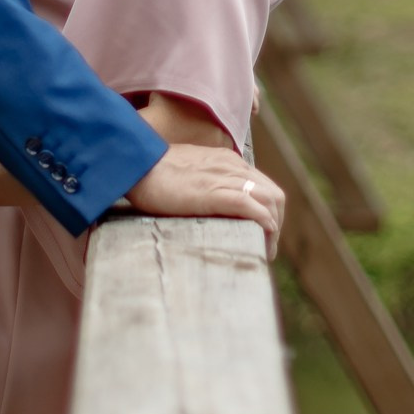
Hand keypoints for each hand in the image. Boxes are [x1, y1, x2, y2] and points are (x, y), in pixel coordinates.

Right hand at [125, 145, 284, 254]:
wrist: (135, 163)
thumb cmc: (152, 172)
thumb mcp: (187, 173)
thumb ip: (203, 184)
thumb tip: (204, 206)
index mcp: (227, 162)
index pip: (264, 187)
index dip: (268, 212)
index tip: (261, 233)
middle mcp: (232, 167)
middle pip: (274, 195)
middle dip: (277, 223)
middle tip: (266, 247)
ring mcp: (224, 178)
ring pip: (269, 200)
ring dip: (273, 229)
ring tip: (264, 251)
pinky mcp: (213, 192)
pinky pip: (251, 205)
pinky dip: (263, 223)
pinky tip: (261, 239)